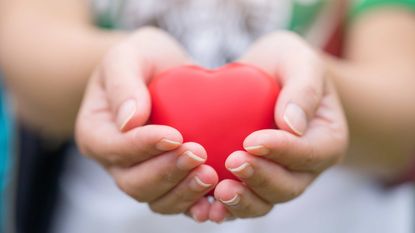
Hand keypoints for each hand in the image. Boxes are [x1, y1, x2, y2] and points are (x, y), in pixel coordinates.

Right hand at [75, 27, 217, 220]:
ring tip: (211, 175)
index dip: (143, 147)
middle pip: (134, 182)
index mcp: (96, 133)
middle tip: (198, 154)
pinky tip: (218, 199)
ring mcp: (142, 174)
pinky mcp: (168, 180)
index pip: (114, 148)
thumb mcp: (127, 56)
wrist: (163, 71)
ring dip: (184, 192)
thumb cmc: (142, 59)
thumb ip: (123, 83)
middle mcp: (115, 162)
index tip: (174, 135)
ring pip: (157, 199)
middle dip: (167, 172)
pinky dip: (197, 205)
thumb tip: (129, 122)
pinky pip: (180, 202)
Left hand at [209, 31, 348, 221]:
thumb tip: (291, 125)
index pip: (309, 153)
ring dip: (243, 201)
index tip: (252, 141)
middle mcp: (305, 167)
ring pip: (265, 202)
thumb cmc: (286, 65)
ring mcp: (279, 178)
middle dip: (260, 178)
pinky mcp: (252, 182)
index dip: (281, 151)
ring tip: (218, 192)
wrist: (265, 76)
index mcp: (326, 140)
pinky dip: (225, 208)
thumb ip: (303, 88)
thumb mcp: (299, 61)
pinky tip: (205, 205)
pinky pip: (241, 201)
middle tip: (232, 162)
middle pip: (288, 186)